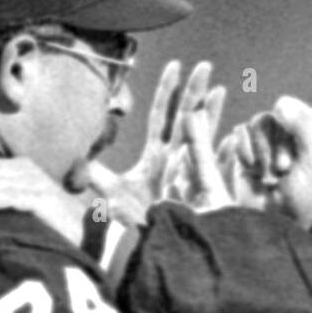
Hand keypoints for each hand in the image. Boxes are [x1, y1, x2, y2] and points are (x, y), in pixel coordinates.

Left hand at [87, 60, 225, 221]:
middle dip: (195, 92)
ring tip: (220, 91)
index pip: (162, 116)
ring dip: (212, 115)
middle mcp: (175, 159)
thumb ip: (96, 177)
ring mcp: (189, 174)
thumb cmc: (132, 220)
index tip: (176, 65)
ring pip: (203, 138)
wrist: (147, 247)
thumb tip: (79, 160)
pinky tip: (232, 140)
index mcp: (156, 154)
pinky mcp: (199, 192)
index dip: (168, 91)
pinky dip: (225, 155)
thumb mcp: (112, 195)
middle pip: (186, 118)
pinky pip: (215, 171)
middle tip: (206, 66)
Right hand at [224, 18, 311, 225]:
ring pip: (261, 121)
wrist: (277, 224)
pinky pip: (243, 134)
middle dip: (286, 141)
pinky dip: (250, 156)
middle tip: (292, 171)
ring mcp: (275, 133)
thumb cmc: (307, 199)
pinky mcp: (251, 143)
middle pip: (288, 106)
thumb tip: (282, 104)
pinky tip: (259, 176)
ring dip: (268, 153)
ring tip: (277, 177)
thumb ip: (305, 127)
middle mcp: (304, 124)